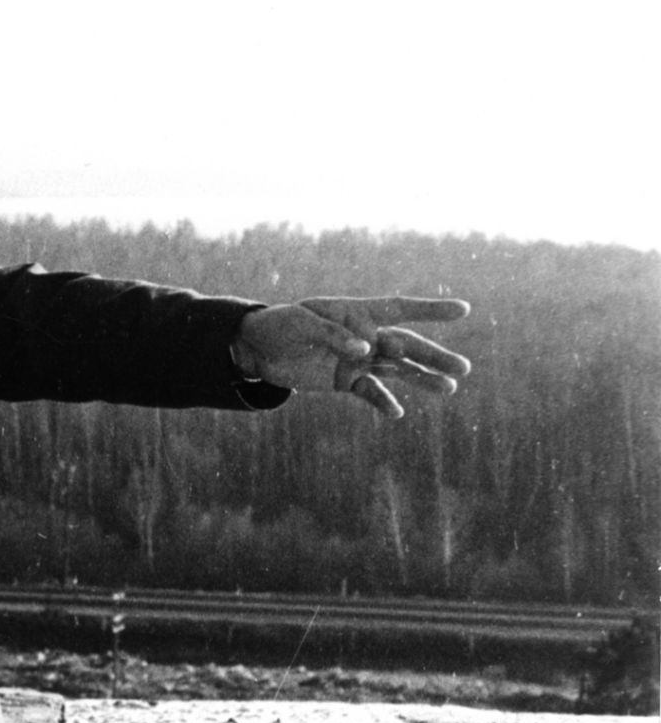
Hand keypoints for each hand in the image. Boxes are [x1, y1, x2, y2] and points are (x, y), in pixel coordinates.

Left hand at [232, 296, 471, 417]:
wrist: (257, 348)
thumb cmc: (280, 324)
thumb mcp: (301, 323)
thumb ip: (333, 335)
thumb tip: (364, 350)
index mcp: (357, 313)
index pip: (399, 308)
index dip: (430, 309)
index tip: (464, 310)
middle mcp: (365, 335)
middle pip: (406, 345)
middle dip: (434, 356)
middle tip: (464, 368)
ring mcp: (358, 359)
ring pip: (397, 369)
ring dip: (423, 379)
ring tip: (449, 388)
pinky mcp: (346, 380)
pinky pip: (370, 391)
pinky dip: (383, 402)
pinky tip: (397, 413)